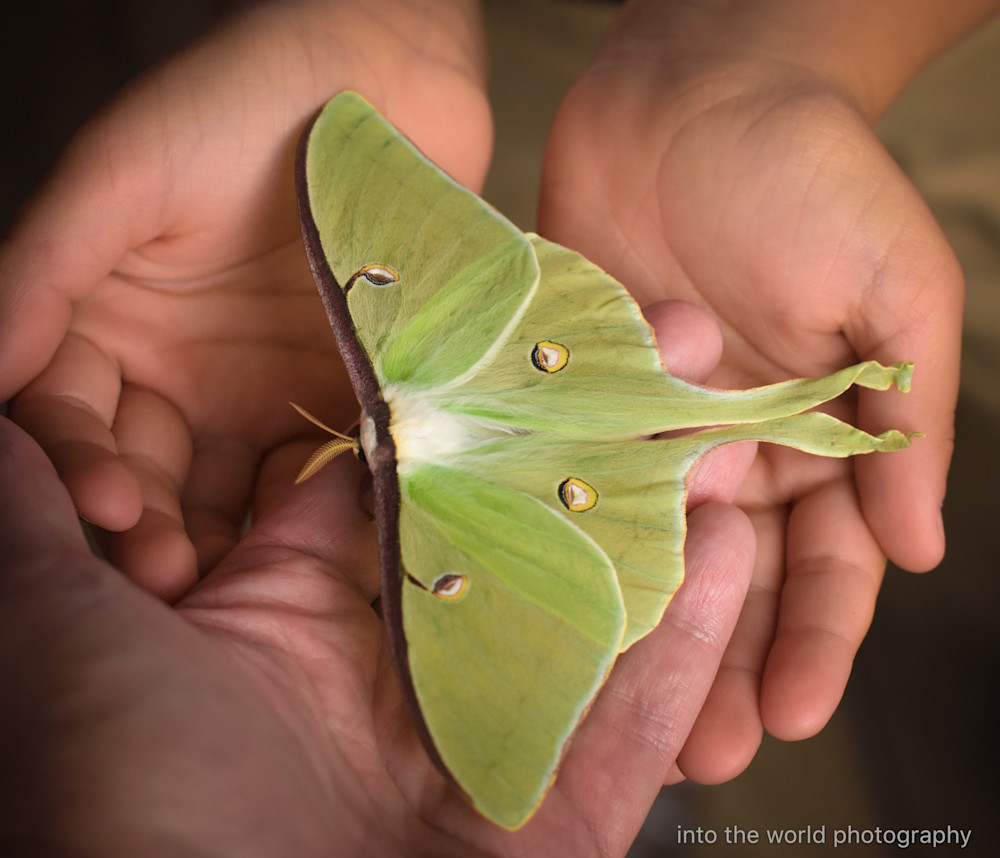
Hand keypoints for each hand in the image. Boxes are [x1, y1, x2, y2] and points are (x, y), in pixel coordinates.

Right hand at [0, 0, 491, 599]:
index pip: (67, 413)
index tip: (107, 502)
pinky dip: (310, 506)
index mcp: (109, 319)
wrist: (374, 83)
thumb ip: (45, 268)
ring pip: (225, 486)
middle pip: (145, 467)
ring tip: (231, 579)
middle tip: (167, 572)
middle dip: (147, 522)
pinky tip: (313, 543)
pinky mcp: (338, 394)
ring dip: (222, 534)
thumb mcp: (122, 173)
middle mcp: (178, 367)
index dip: (76, 460)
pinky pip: (317, 464)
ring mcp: (260, 389)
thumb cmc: (236, 103)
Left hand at [0, 300, 754, 855]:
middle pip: (510, 535)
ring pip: (587, 618)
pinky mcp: (546, 832)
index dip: (462, 401)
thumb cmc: (118, 819)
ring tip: (716, 432)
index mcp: (288, 624)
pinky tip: (736, 550)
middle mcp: (386, 679)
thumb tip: (2, 403)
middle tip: (659, 354)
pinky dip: (684, 648)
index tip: (521, 327)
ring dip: (657, 524)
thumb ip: (44, 518)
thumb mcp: (64, 638)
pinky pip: (627, 731)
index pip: (395, 483)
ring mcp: (473, 753)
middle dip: (588, 443)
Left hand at [539, 0, 968, 781]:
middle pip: (727, 581)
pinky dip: (563, 535)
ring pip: (645, 549)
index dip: (816, 644)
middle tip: (702, 758)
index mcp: (815, 436)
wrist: (695, 89)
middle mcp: (729, 445)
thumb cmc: (811, 174)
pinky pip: (570, 472)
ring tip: (621, 715)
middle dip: (721, 667)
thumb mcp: (893, 288)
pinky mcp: (576, 387)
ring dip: (639, 629)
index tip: (796, 718)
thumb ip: (910, 417)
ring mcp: (646, 422)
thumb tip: (928, 549)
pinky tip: (549, 600)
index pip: (825, 565)